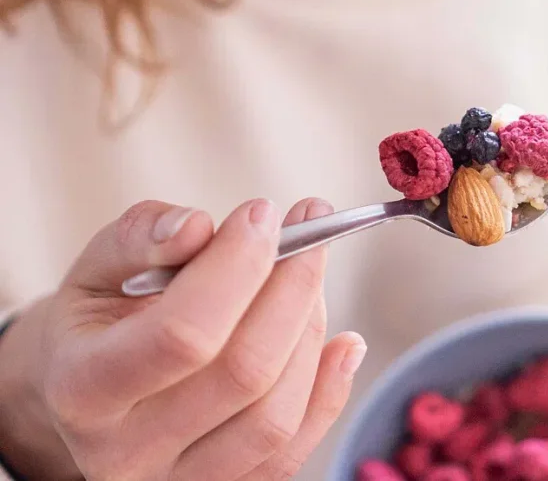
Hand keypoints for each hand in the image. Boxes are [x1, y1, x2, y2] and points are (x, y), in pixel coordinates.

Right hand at [0, 198, 365, 480]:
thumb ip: (142, 237)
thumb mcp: (100, 264)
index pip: (182, 334)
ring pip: (276, 416)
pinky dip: (330, 390)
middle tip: (310, 226)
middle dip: (292, 285)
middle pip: (244, 373)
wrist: (90, 384)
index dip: (237, 268)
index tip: (263, 212)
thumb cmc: (102, 315)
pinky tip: (344, 341)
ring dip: (311, 327)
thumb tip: (197, 227)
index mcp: (85, 388)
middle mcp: (128, 452)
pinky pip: (294, 450)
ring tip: (308, 271)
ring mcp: (180, 480)